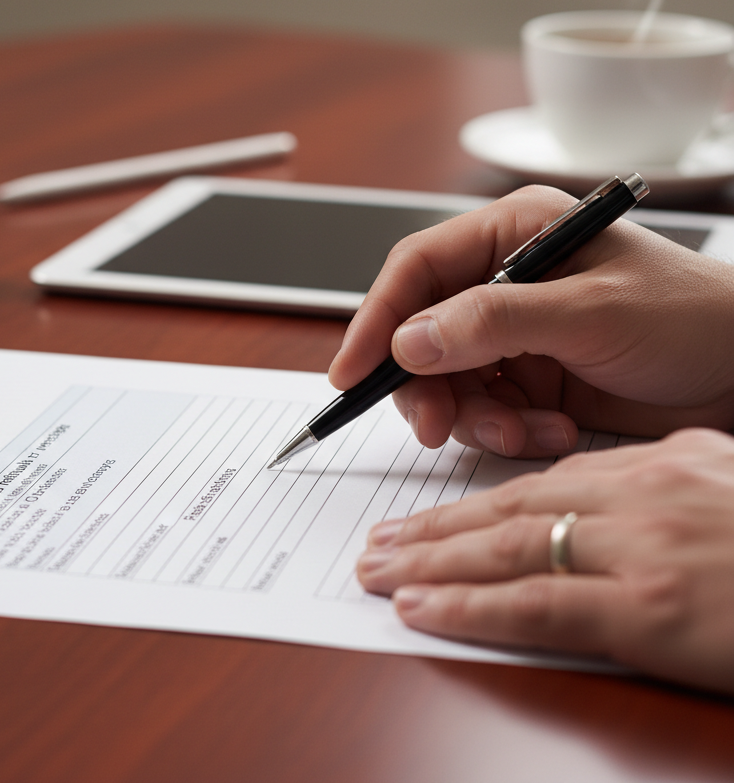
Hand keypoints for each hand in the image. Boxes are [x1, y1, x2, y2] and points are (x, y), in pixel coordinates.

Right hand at [328, 185, 733, 457]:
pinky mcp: (529, 376)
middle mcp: (504, 278)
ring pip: (446, 378)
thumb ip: (493, 321)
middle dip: (426, 384)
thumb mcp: (590, 312)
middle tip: (438, 427)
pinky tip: (552, 429)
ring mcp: (514, 331)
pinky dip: (506, 429)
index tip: (352, 370)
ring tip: (523, 432)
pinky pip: (483, 408)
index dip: (377, 317)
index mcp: (513, 233)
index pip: (417, 268)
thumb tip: (408, 340)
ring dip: (473, 415)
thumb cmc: (693, 318)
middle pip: (421, 331)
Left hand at [355, 429, 733, 694]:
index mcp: (658, 466)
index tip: (432, 518)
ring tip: (377, 569)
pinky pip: (535, 605)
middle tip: (377, 540)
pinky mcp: (648, 608)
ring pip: (506, 548)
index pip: (543, 483)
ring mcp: (639, 549)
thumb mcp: (730, 488)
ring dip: (431, 561)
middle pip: (509, 509)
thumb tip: (613, 500)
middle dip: (433, 527)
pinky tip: (421, 608)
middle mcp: (638, 496)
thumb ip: (669, 488)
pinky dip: (469, 605)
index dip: (477, 504)